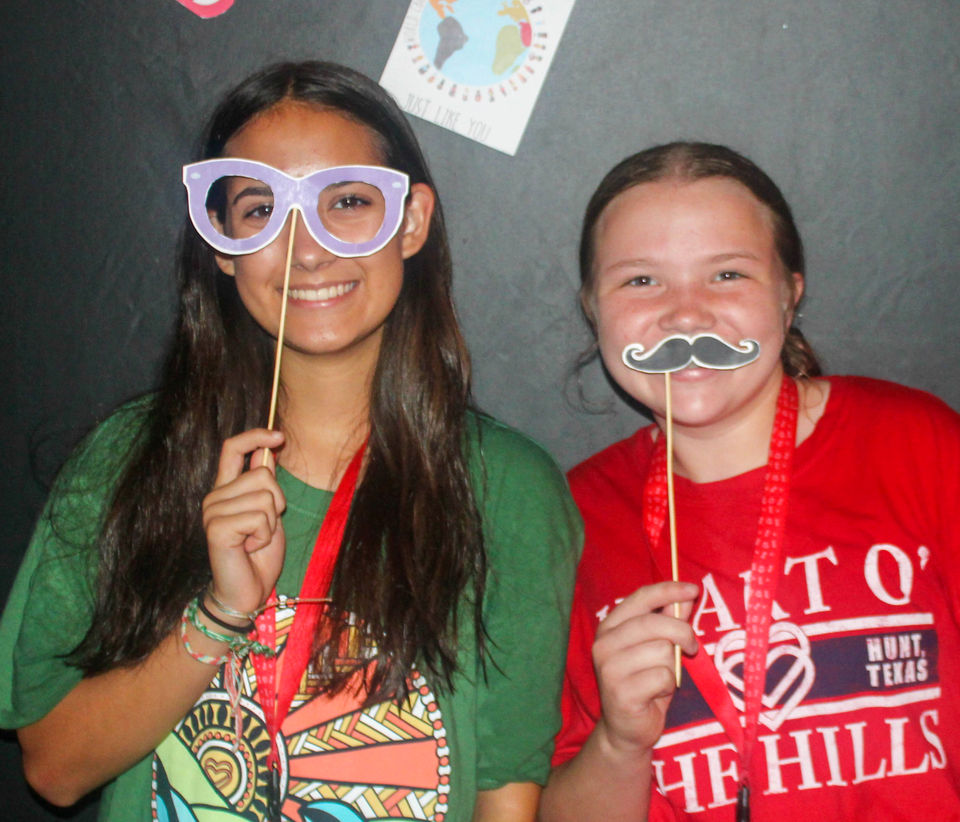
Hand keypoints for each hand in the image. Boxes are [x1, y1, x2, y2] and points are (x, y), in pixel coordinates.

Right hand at [201, 428, 286, 615]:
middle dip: (277, 501)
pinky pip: (259, 517)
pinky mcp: (217, 527)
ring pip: (265, 496)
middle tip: (263, 528)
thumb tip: (268, 451)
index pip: (233, 448)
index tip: (278, 436)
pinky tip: (250, 548)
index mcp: (226, 488)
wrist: (246, 592)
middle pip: (262, 474)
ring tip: (256, 540)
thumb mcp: (269, 513)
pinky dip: (264, 535)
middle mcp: (215, 496)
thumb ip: (264, 484)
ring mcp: (213, 511)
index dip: (256, 436)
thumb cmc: (259, 555)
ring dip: (271, 522)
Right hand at [592, 581, 698, 756]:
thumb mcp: (657, 648)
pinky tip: (656, 693)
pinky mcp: (621, 692)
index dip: (668, 591)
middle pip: (654, 624)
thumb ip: (669, 620)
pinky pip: (663, 676)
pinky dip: (669, 685)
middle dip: (682, 632)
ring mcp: (610, 668)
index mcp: (610, 627)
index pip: (640, 598)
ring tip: (662, 678)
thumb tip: (687, 595)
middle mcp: (604, 644)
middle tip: (692, 647)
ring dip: (672, 666)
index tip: (693, 589)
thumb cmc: (644, 684)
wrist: (626, 730)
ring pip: (662, 651)